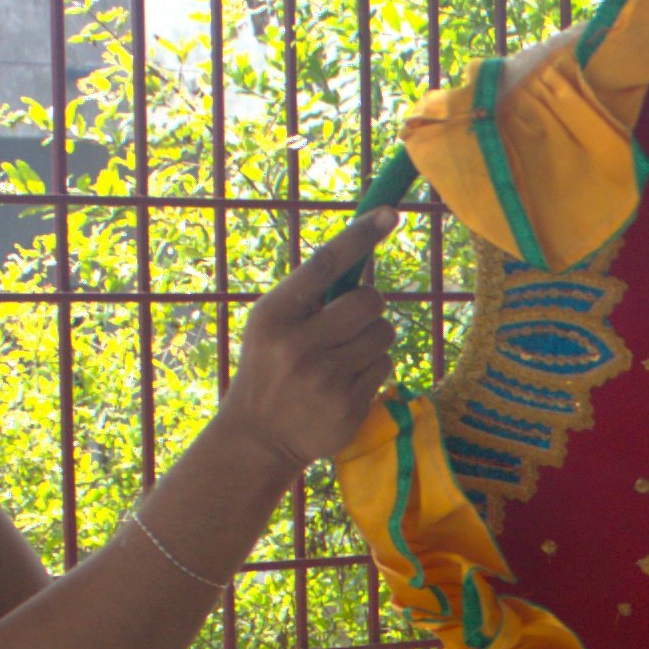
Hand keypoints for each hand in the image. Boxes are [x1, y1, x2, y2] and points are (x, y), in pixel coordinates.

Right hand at [211, 209, 402, 477]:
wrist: (259, 436)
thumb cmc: (270, 367)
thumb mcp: (272, 325)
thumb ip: (309, 295)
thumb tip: (362, 251)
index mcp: (274, 315)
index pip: (324, 264)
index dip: (360, 236)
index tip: (389, 212)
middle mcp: (298, 344)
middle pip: (370, 301)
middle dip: (369, 307)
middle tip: (351, 322)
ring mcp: (325, 378)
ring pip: (383, 335)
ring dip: (372, 341)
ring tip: (342, 359)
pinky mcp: (348, 405)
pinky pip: (385, 367)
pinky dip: (373, 370)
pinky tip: (346, 384)